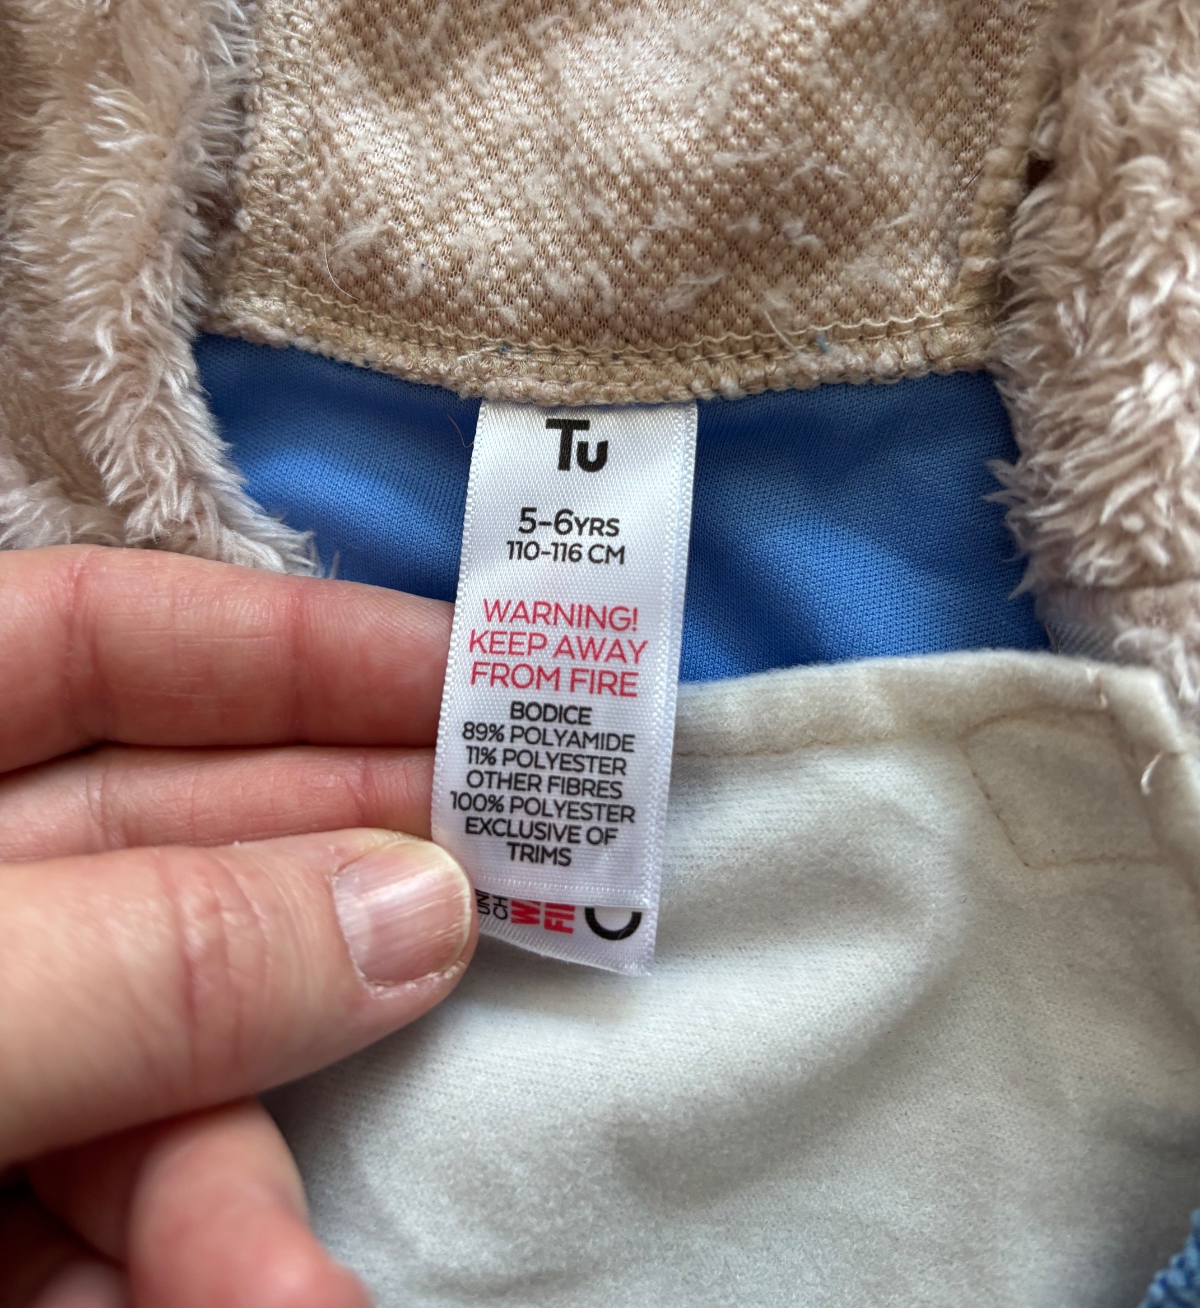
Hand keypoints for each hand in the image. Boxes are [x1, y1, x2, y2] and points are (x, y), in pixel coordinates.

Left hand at [0, 547, 474, 1307]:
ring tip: (297, 1295)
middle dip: (330, 919)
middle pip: (170, 857)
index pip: (94, 641)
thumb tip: (419, 907)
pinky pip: (98, 1207)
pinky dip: (173, 1266)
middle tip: (511, 920)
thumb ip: (150, 958)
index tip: (472, 679)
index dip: (288, 645)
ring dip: (240, 1180)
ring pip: (155, 1065)